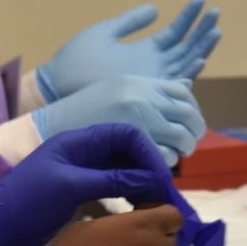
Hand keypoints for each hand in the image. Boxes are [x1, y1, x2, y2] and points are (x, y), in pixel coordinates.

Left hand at [0, 124, 171, 245]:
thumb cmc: (30, 201)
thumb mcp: (71, 187)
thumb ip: (111, 179)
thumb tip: (150, 179)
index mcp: (79, 141)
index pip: (124, 134)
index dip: (146, 152)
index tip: (160, 178)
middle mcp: (84, 151)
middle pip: (126, 150)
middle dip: (146, 168)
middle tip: (161, 195)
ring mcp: (82, 171)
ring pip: (121, 168)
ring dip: (139, 181)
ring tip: (152, 203)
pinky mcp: (81, 190)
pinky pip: (112, 184)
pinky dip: (127, 193)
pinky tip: (136, 209)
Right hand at [32, 76, 206, 166]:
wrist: (52, 126)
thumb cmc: (83, 110)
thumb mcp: (116, 88)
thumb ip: (147, 90)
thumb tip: (184, 90)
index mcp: (138, 81)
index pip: (183, 90)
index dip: (193, 108)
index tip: (190, 122)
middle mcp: (141, 96)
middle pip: (187, 114)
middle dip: (194, 132)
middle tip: (188, 144)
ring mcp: (136, 120)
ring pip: (180, 137)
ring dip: (183, 149)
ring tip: (174, 155)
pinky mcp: (130, 145)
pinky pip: (163, 155)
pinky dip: (166, 162)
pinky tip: (156, 164)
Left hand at [36, 0, 220, 101]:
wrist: (58, 84)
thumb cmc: (77, 61)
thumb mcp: (105, 33)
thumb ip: (131, 22)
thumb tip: (155, 8)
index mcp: (145, 51)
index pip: (175, 33)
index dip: (189, 17)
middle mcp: (154, 67)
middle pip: (187, 48)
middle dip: (203, 30)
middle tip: (217, 12)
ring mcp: (151, 81)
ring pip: (186, 64)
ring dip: (202, 48)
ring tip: (215, 30)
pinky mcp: (144, 94)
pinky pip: (171, 85)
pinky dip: (187, 73)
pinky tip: (199, 60)